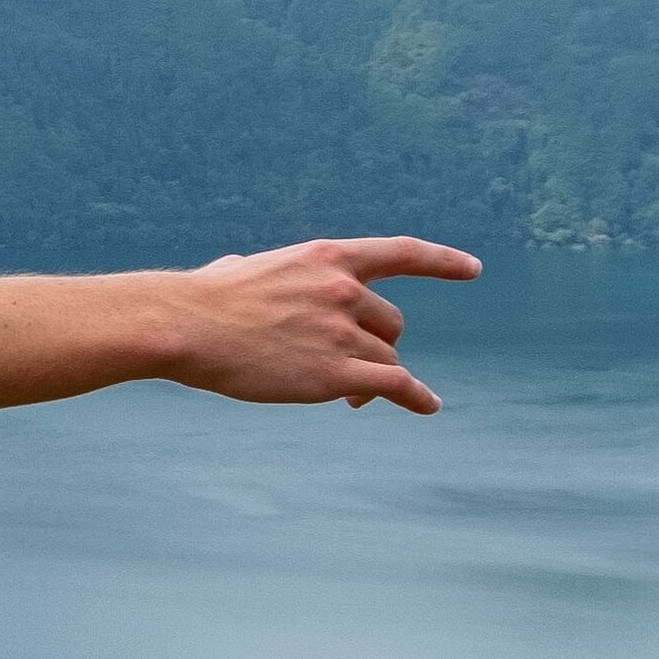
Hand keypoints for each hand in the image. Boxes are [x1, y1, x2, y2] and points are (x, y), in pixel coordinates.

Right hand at [165, 236, 477, 413]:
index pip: (401, 253)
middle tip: (356, 371)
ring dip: (374, 377)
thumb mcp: (242, 268)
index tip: (473, 269)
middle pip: (391, 323)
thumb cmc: (202, 299)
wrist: (185, 326)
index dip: (441, 261)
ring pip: (385, 358)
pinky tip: (428, 405)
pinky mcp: (336, 373)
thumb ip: (260, 272)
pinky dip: (416, 396)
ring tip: (350, 395)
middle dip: (378, 345)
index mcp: (327, 257)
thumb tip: (236, 269)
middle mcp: (344, 290)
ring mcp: (343, 331)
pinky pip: (395, 385)